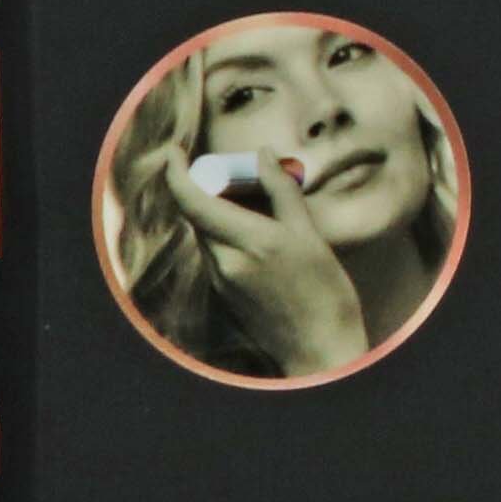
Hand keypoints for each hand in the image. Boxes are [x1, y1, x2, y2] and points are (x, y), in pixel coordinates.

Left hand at [157, 146, 369, 377]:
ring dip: (223, 212)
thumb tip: (263, 155)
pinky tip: (262, 238)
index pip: (191, 200)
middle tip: (245, 176)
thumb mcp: (309, 235)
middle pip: (198, 213)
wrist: (320, 349)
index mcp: (247, 241)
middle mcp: (224, 262)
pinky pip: (217, 253)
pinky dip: (230, 235)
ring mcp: (221, 281)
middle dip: (212, 188)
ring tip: (262, 207)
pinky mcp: (224, 294)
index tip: (175, 152)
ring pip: (207, 232)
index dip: (176, 171)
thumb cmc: (324, 293)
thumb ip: (282, 191)